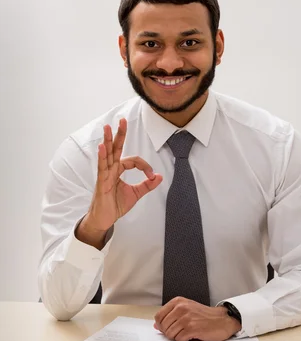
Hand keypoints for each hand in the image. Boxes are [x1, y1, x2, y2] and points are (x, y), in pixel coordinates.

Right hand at [77, 118, 162, 246]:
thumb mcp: (136, 194)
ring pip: (107, 154)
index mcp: (118, 170)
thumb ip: (147, 185)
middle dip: (119, 134)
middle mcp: (111, 169)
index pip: (133, 160)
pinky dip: (102, 157)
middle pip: (116, 148)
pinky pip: (101, 167)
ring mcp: (104, 175)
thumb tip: (159, 176)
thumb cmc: (115, 205)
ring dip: (107, 140)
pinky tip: (102, 147)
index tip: (152, 176)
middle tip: (122, 120)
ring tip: (107, 127)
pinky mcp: (101, 182)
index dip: (145, 166)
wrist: (104, 220)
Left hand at [154, 297, 241, 340]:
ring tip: (187, 332)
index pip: (158, 316)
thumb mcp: (186, 309)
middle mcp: (181, 308)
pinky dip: (184, 340)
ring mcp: (186, 318)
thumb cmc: (205, 316)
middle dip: (170, 332)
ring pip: (170, 334)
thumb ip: (170, 315)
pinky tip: (192, 335)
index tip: (168, 328)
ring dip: (177, 337)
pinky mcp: (192, 328)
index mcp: (178, 301)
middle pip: (163, 327)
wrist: (222, 320)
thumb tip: (156, 325)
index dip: (161, 326)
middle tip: (181, 331)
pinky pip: (179, 339)